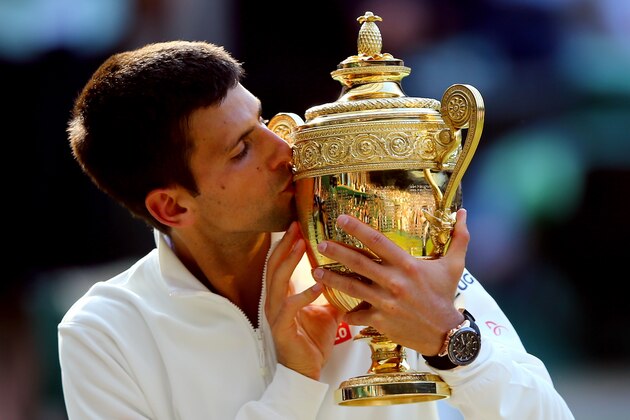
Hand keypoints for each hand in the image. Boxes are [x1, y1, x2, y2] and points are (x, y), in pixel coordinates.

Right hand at [265, 221, 340, 379]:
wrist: (306, 371)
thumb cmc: (313, 341)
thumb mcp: (327, 311)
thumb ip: (333, 293)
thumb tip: (352, 276)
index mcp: (283, 295)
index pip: (279, 263)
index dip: (287, 244)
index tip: (298, 226)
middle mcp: (275, 301)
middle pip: (274, 265)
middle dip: (286, 244)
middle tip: (297, 227)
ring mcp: (276, 314)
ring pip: (277, 281)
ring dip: (290, 262)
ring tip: (302, 245)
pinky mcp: (282, 328)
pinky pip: (291, 306)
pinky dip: (304, 294)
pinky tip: (318, 284)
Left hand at [312, 209, 469, 355]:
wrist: (446, 334)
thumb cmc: (446, 296)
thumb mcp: (455, 266)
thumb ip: (459, 238)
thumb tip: (464, 212)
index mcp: (407, 265)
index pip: (378, 241)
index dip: (357, 228)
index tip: (340, 219)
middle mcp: (394, 281)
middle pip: (358, 262)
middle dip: (336, 252)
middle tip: (320, 244)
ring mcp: (385, 302)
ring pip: (352, 288)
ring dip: (332, 279)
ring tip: (315, 272)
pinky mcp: (380, 321)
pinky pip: (357, 315)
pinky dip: (348, 313)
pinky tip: (339, 310)